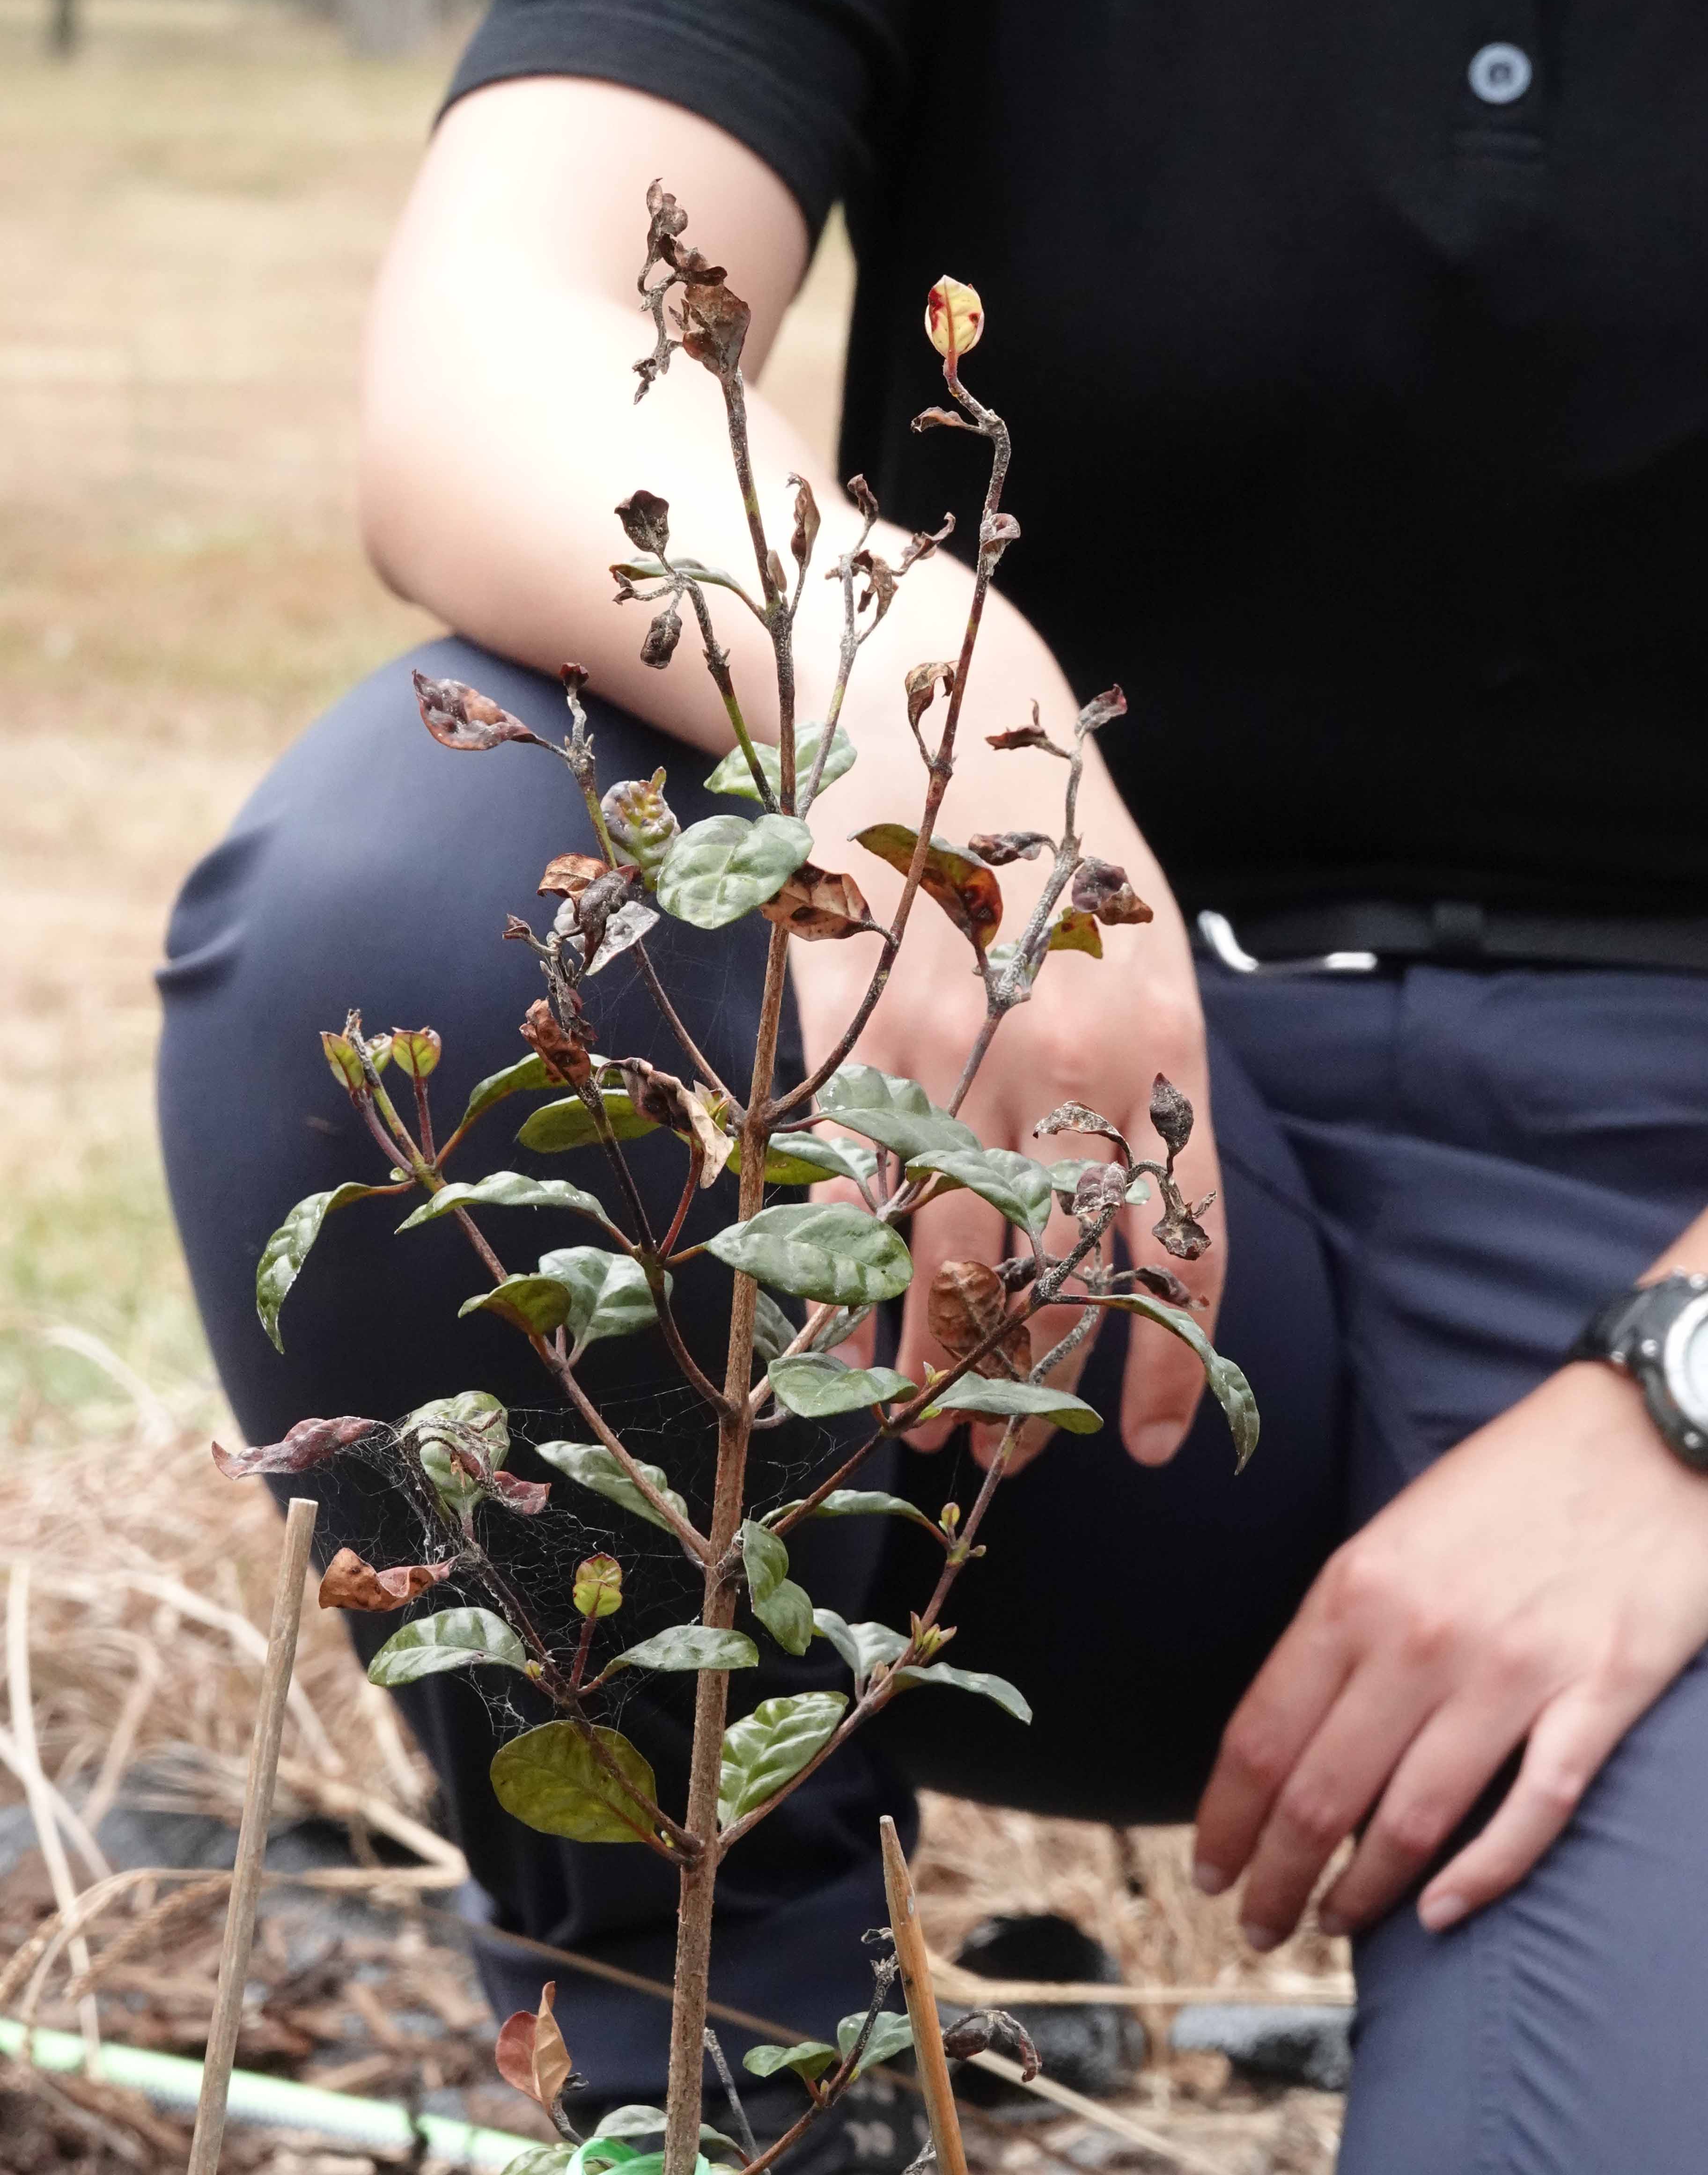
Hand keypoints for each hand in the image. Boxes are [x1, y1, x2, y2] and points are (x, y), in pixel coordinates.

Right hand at [787, 680, 1224, 1468]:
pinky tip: (845, 1346)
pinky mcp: (846, 1035)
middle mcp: (1063, 1060)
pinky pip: (850, 1195)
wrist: (937, 708)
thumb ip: (1147, 1087)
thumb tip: (1133, 1236)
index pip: (1179, 1249)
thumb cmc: (1052, 845)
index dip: (1164, 1367)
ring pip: (947, 1256)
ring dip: (937, 1365)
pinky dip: (847, 1283)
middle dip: (1034, 1394)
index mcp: (1163, 1045)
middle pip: (1053, 1276)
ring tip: (933, 1433)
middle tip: (1014, 1466)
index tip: (1153, 1447)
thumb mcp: (1144, 955)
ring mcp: (947, 1050)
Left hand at [1194, 1359, 1707, 1940]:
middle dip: (1275, 1875)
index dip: (1225, 1818)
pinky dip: (1478, 1879)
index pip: (1261, 1733)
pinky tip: (1439, 1914)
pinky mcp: (1596, 1697)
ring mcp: (1513, 1675)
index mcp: (1357, 1590)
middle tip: (1257, 1924)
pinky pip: (1528, 1814)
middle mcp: (1421, 1639)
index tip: (1208, 1869)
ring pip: (1410, 1822)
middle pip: (1320, 1794)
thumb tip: (1294, 1729)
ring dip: (1360, 1894)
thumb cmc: (1513, 1482)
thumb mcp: (1396, 1534)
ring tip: (1332, 1927)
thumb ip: (1344, 1627)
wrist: (1648, 1436)